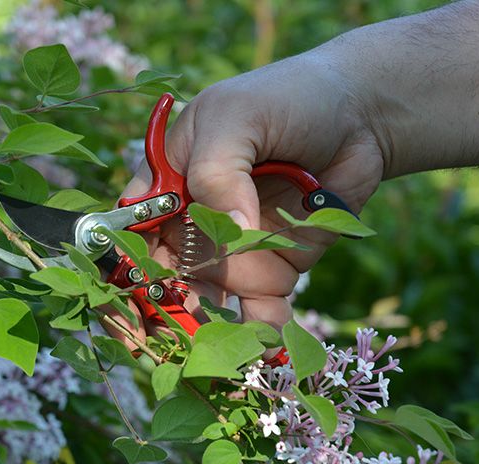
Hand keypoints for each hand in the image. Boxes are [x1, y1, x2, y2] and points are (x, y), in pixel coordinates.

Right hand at [110, 52, 386, 342]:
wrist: (360, 116)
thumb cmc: (287, 100)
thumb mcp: (239, 118)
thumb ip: (220, 170)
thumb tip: (229, 230)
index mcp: (166, 184)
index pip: (127, 235)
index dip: (117, 273)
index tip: (124, 306)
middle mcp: (189, 226)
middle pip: (158, 282)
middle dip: (158, 317)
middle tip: (166, 345)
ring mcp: (230, 253)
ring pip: (204, 306)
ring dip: (207, 333)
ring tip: (223, 348)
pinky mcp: (273, 272)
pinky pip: (259, 313)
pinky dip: (260, 335)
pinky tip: (268, 346)